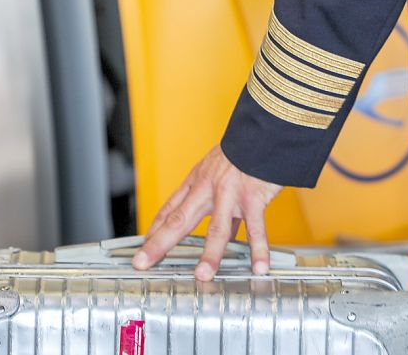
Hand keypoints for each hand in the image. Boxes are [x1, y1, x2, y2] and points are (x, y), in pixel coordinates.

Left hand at [131, 145, 282, 279]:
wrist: (264, 132)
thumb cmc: (244, 149)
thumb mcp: (220, 166)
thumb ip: (219, 195)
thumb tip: (225, 223)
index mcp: (197, 181)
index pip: (169, 209)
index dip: (154, 230)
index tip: (143, 249)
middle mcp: (208, 189)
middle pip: (179, 220)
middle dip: (159, 244)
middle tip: (143, 263)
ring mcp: (230, 195)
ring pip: (218, 229)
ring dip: (210, 254)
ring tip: (203, 275)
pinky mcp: (253, 198)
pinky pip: (256, 228)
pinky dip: (258, 250)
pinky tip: (258, 267)